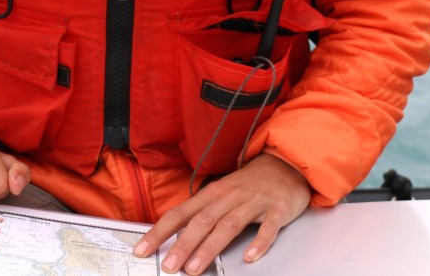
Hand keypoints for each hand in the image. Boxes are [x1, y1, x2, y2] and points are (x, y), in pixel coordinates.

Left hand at [134, 153, 310, 274]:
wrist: (286, 164)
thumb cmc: (250, 182)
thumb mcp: (223, 192)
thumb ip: (203, 212)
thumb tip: (177, 235)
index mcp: (213, 192)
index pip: (180, 212)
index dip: (160, 231)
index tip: (142, 248)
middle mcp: (230, 196)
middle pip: (202, 221)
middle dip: (182, 244)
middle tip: (168, 265)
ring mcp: (254, 202)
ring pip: (228, 226)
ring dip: (209, 247)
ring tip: (194, 268)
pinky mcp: (277, 209)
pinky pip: (268, 228)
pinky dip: (259, 243)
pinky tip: (249, 257)